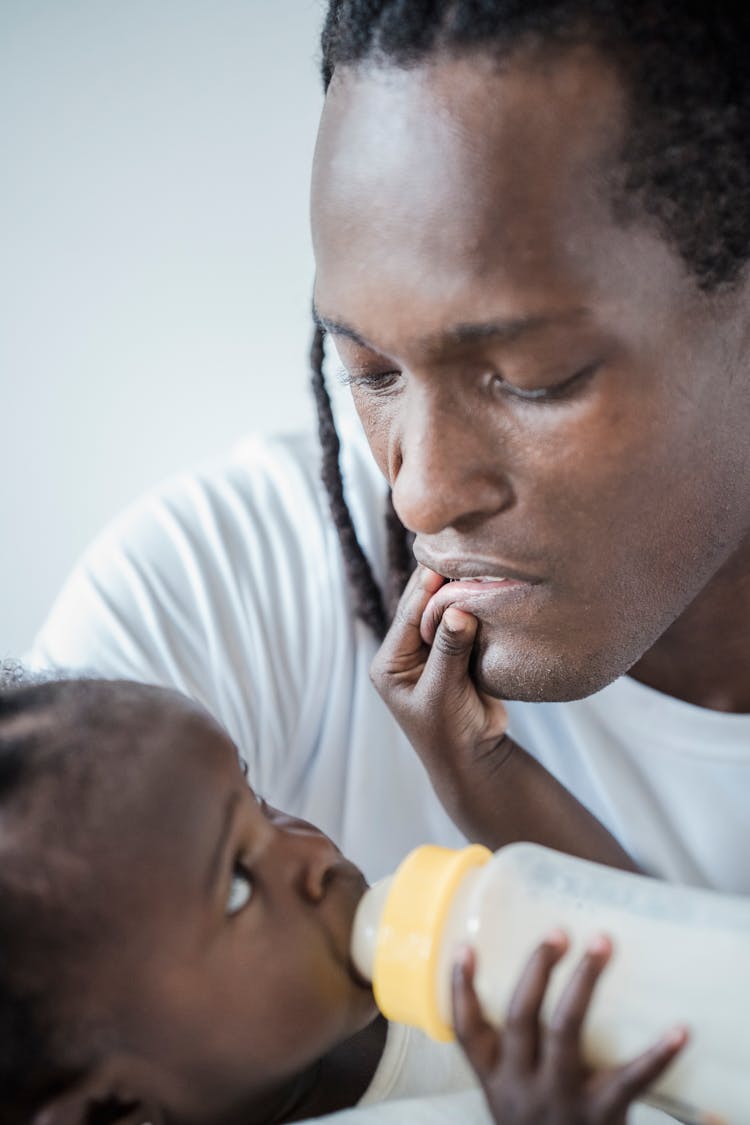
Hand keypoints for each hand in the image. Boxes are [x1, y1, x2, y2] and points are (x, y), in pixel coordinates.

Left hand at [370, 564, 510, 803]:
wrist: (475, 759)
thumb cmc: (449, 734)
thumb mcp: (443, 694)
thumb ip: (449, 651)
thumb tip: (456, 610)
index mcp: (390, 663)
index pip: (408, 617)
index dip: (426, 590)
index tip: (444, 564)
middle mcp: (407, 652)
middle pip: (424, 608)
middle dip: (442, 585)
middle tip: (462, 553)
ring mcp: (432, 651)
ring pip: (446, 613)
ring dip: (460, 593)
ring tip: (478, 564)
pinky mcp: (457, 653)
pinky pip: (465, 624)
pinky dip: (475, 608)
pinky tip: (489, 586)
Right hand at [452, 932, 687, 1124]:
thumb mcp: (511, 1099)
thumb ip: (513, 1055)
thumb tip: (524, 978)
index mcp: (495, 1080)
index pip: (467, 1032)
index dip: (461, 989)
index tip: (465, 947)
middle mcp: (521, 1086)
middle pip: (522, 1016)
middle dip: (538, 968)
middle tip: (557, 931)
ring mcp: (560, 1098)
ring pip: (565, 1030)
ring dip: (582, 982)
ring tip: (599, 944)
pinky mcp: (602, 1112)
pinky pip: (630, 1079)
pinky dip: (657, 1055)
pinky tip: (678, 1030)